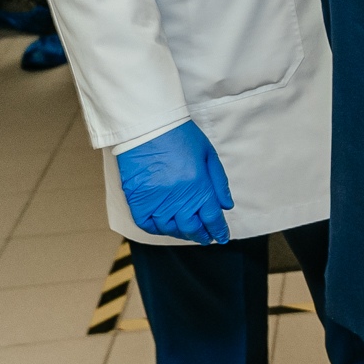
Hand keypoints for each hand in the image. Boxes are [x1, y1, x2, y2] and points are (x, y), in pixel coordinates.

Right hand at [115, 120, 234, 243]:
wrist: (148, 126)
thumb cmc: (181, 136)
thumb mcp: (208, 155)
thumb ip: (218, 183)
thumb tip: (226, 206)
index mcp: (199, 187)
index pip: (212, 218)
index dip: (218, 230)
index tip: (222, 237)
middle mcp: (177, 198)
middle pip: (192, 227)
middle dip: (201, 235)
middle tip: (206, 237)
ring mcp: (155, 201)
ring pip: (170, 228)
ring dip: (182, 233)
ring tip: (189, 232)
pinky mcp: (137, 201)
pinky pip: (147, 224)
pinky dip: (158, 229)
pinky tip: (166, 227)